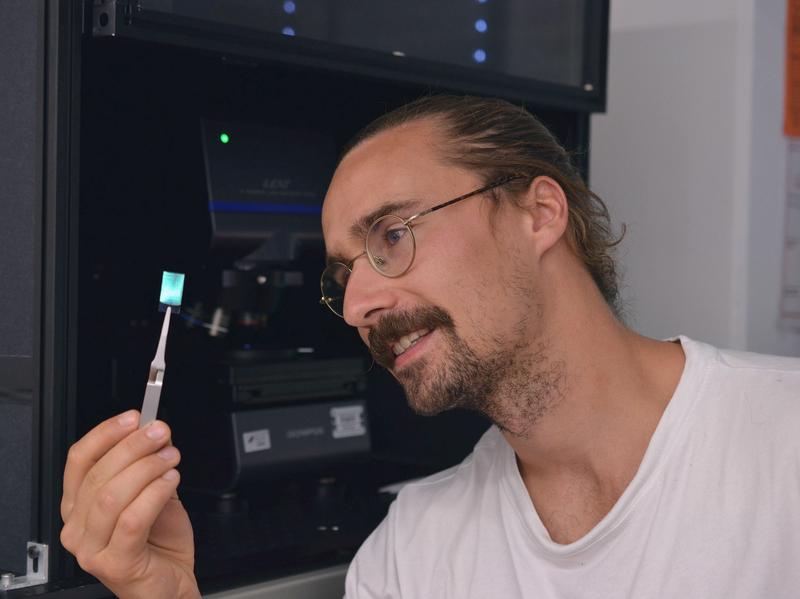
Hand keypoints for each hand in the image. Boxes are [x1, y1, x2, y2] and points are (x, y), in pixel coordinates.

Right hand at [60, 410, 199, 598]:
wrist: (172, 583)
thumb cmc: (159, 543)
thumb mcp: (153, 493)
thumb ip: (148, 465)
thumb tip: (154, 431)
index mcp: (79, 505)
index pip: (79, 460)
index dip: (105, 433)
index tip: (134, 417)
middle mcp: (78, 528)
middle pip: (98, 474)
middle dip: (134, 446)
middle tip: (161, 434)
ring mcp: (91, 549)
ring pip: (112, 495)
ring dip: (147, 468)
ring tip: (170, 459)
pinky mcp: (114, 564)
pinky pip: (132, 519)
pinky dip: (155, 493)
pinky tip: (170, 482)